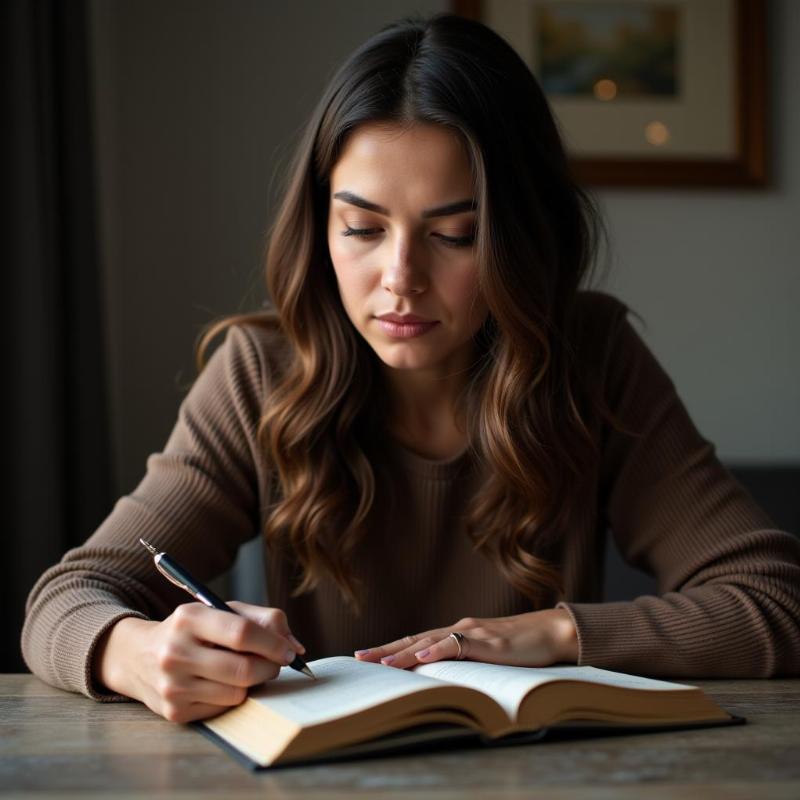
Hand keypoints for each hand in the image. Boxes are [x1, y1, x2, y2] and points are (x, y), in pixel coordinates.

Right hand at [93, 601, 305, 722]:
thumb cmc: (193, 630)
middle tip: (277, 664)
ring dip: (252, 684)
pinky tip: (221, 683)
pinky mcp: (173, 711)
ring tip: (245, 670)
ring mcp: (172, 685)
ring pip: (236, 693)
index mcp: (189, 618)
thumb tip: (295, 647)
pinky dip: (232, 697)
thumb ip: (263, 619)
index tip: (290, 652)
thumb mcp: (221, 610)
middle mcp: (175, 652)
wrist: (138, 656)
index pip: (242, 633)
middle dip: (270, 668)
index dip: (273, 644)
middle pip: (242, 669)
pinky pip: (222, 709)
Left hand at [354, 608, 577, 669]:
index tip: (367, 657)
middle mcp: (460, 628)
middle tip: (359, 658)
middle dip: (386, 650)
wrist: (553, 632)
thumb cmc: (522, 647)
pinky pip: (460, 645)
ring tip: (382, 663)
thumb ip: (465, 663)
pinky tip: (423, 657)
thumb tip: (442, 679)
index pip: (417, 641)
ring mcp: (474, 633)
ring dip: (405, 653)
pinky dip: (439, 650)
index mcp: (457, 633)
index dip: (392, 649)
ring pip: (432, 641)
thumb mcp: (487, 657)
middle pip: (416, 639)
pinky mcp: (490, 642)